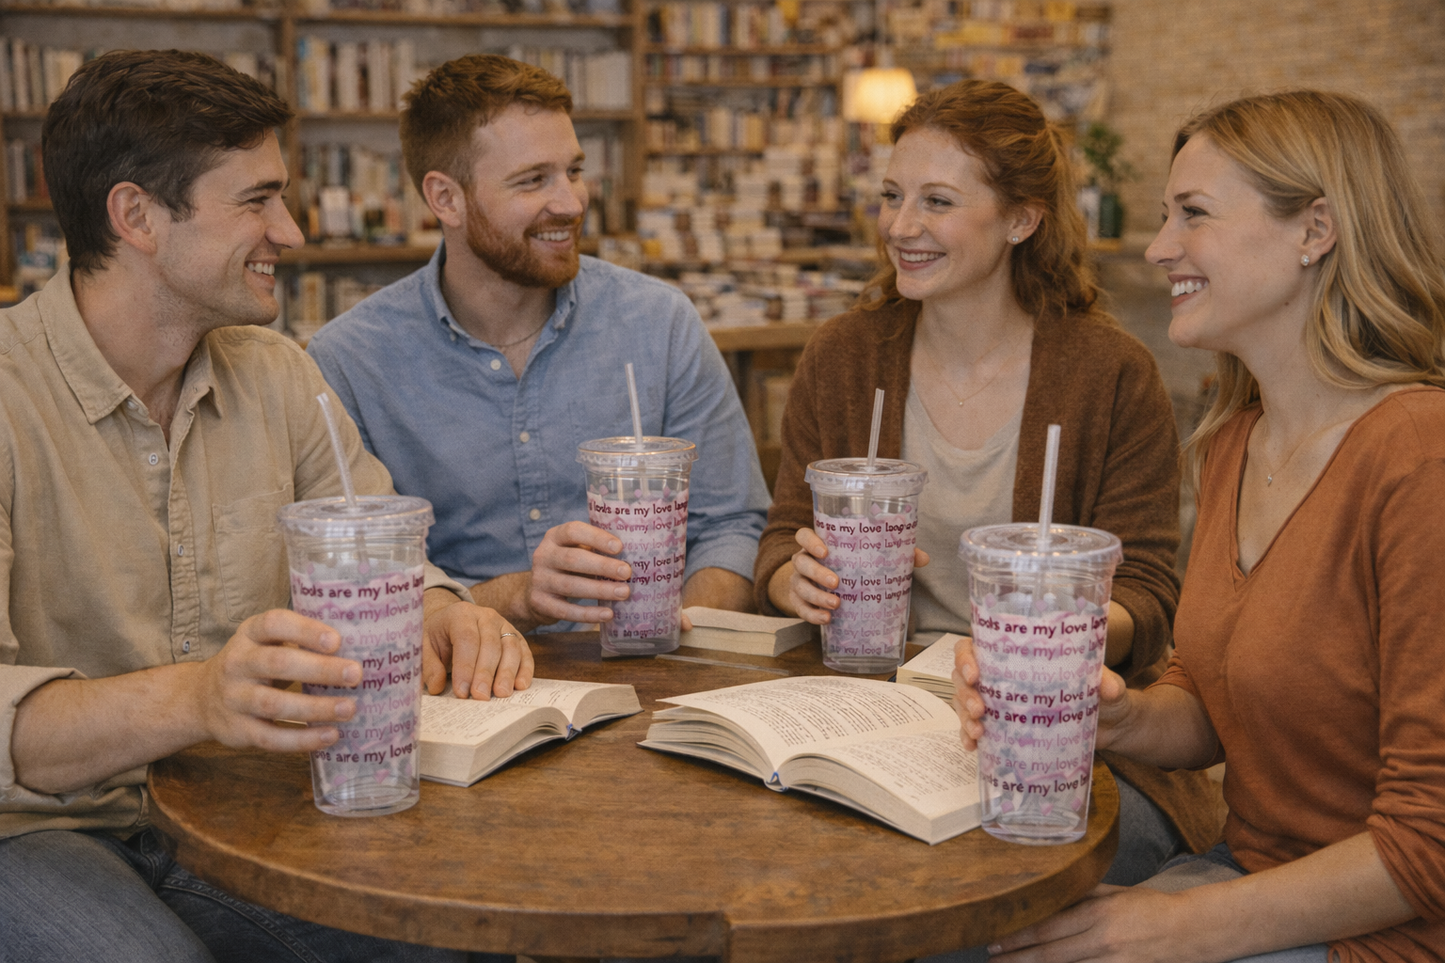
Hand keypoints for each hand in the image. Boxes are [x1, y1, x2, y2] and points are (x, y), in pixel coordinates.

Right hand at [196, 609, 362, 752]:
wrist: (202, 697)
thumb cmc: (254, 663)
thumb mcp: (266, 642)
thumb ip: (300, 639)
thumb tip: (362, 643)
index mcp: (249, 634)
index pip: (274, 624)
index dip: (305, 630)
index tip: (337, 640)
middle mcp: (238, 663)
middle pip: (278, 664)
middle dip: (320, 669)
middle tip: (356, 674)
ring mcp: (234, 698)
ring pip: (274, 704)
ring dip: (316, 708)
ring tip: (349, 708)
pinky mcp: (237, 730)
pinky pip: (271, 737)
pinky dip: (302, 739)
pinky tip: (330, 735)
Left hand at [422, 594, 533, 699]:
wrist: (451, 622)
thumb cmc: (438, 636)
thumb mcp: (425, 646)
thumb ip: (429, 665)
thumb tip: (437, 686)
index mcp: (461, 614)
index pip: (466, 638)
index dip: (465, 666)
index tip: (461, 691)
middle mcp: (486, 616)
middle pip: (490, 644)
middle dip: (486, 673)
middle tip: (480, 696)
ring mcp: (504, 625)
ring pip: (511, 647)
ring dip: (507, 673)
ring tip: (501, 694)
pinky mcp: (516, 637)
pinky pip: (524, 652)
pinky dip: (525, 669)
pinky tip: (520, 686)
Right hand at [529, 520, 632, 624]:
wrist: (536, 592)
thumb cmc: (569, 567)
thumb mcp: (576, 550)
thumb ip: (596, 549)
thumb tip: (635, 555)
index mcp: (555, 536)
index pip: (573, 531)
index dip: (596, 538)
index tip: (619, 547)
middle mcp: (543, 555)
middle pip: (573, 559)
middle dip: (602, 566)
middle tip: (627, 573)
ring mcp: (539, 580)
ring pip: (571, 586)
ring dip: (600, 590)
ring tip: (624, 593)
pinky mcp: (540, 603)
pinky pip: (565, 610)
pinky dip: (588, 614)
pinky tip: (608, 614)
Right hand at [785, 529, 928, 623]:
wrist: (821, 587)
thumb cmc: (847, 567)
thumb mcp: (864, 558)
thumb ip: (892, 554)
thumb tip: (922, 558)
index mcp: (818, 546)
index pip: (803, 536)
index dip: (810, 541)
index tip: (824, 550)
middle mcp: (803, 562)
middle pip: (801, 562)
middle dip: (817, 573)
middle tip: (837, 583)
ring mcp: (798, 582)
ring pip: (800, 587)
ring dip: (817, 596)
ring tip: (836, 605)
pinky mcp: (798, 602)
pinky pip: (800, 609)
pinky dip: (812, 615)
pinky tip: (827, 620)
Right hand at [954, 639, 1129, 751]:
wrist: (1112, 727)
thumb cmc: (1105, 696)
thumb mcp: (1107, 686)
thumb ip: (1108, 682)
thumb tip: (1109, 687)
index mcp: (1020, 656)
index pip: (978, 646)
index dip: (966, 656)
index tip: (974, 673)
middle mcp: (1003, 676)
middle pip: (963, 676)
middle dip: (964, 692)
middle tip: (979, 710)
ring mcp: (1001, 702)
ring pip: (963, 701)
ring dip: (963, 715)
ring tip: (978, 732)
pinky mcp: (1005, 727)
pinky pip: (973, 727)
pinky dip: (968, 736)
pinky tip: (973, 746)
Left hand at [988, 884, 1190, 961]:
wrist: (1190, 931)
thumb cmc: (1148, 907)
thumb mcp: (1113, 892)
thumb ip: (1081, 894)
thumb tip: (1048, 891)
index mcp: (1097, 913)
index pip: (1047, 927)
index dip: (1018, 936)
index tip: (995, 939)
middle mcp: (1102, 940)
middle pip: (1050, 954)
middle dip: (1017, 958)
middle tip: (992, 959)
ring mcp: (1113, 962)